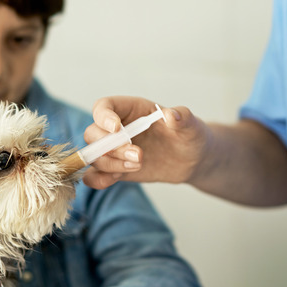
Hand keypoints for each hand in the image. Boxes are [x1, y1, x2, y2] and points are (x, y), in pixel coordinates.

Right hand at [82, 96, 210, 188]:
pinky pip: (95, 175)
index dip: (103, 117)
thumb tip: (172, 115)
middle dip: (110, 147)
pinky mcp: (117, 169)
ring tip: (138, 165)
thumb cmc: (190, 136)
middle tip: (138, 154)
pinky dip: (99, 180)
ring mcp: (115, 150)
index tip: (116, 129)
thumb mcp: (191, 125)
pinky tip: (116, 179)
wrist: (193, 160)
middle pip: (93, 134)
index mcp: (131, 109)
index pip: (104, 107)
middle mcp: (118, 129)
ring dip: (110, 164)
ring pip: (94, 156)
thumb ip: (182, 118)